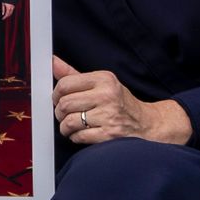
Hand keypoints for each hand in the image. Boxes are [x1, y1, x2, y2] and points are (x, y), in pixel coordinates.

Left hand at [51, 58, 190, 147]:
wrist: (146, 124)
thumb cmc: (120, 103)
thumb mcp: (101, 83)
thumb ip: (74, 75)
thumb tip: (52, 62)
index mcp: (105, 79)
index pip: (65, 84)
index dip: (56, 94)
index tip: (58, 99)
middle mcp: (107, 95)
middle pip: (65, 103)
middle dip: (59, 112)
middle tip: (63, 114)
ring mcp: (109, 115)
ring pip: (69, 121)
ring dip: (66, 127)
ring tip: (71, 126)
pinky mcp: (109, 134)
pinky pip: (79, 136)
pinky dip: (75, 137)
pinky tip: (82, 133)